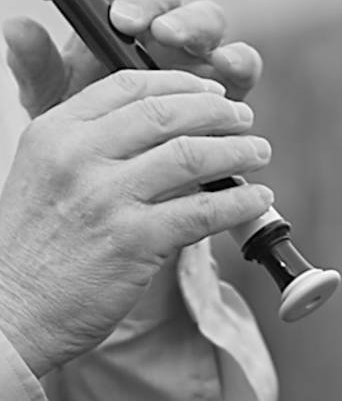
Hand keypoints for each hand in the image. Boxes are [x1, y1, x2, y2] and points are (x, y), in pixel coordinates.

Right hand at [0, 66, 273, 376]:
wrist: (8, 317)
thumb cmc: (33, 246)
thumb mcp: (43, 172)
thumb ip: (92, 140)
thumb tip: (166, 116)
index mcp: (56, 132)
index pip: (130, 86)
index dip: (182, 82)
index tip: (211, 90)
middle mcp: (78, 157)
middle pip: (168, 113)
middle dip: (218, 111)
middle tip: (243, 117)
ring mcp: (107, 199)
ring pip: (194, 155)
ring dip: (238, 151)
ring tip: (258, 152)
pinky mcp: (134, 242)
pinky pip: (204, 210)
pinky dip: (239, 201)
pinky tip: (256, 198)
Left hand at [2, 0, 262, 116]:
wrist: (124, 178)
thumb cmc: (87, 128)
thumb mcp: (53, 99)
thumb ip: (37, 66)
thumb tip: (15, 27)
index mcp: (114, 18)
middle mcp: (160, 26)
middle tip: (128, 19)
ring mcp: (197, 52)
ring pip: (207, 18)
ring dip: (192, 22)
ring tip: (171, 36)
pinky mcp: (227, 82)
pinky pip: (241, 61)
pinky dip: (237, 59)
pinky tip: (224, 64)